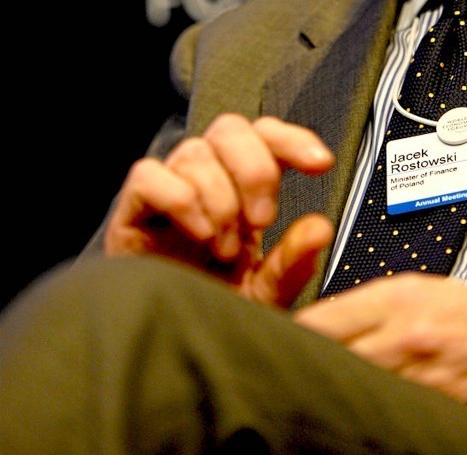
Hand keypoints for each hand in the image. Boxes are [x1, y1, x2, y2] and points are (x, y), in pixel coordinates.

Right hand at [104, 113, 334, 305]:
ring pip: (196, 152)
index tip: (320, 165)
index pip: (265, 135)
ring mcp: (167, 191)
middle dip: (255, 169)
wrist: (164, 351)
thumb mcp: (263, 296)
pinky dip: (178, 197)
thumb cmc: (210, 313)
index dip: (292, 139)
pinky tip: (198, 232)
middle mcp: (205, 179)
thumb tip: (320, 227)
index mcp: (241, 189)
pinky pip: (148, 175)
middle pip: (230, 129)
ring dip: (220, 198)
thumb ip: (291, 264)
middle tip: (261, 220)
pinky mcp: (131, 212)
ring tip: (225, 248)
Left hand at [294, 274, 466, 440]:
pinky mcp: (444, 418)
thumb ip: (369, 308)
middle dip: (305, 376)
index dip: (289, 340)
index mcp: (398, 299)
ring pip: (357, 397)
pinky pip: (392, 428)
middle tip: (281, 388)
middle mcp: (407, 339)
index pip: (320, 321)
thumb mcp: (423, 292)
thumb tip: (318, 327)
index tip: (270, 350)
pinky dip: (372, 428)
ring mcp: (425, 383)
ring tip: (319, 411)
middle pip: (331, 362)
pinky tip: (362, 429)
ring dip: (335, 405)